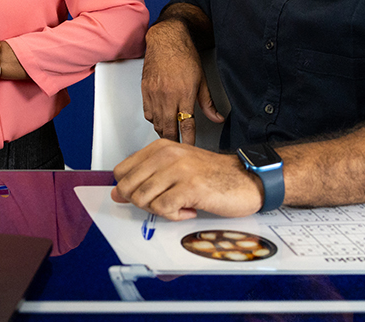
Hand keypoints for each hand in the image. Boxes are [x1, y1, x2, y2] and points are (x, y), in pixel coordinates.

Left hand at [110, 139, 262, 218]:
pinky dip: (175, 216)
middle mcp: (167, 154)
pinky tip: (189, 209)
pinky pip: (163, 209)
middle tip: (163, 203)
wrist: (247, 178)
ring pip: (143, 199)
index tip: (145, 195)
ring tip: (179, 205)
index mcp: (160, 147)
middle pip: (128, 187)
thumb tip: (118, 193)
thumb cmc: (213, 175)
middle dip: (141, 203)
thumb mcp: (175, 170)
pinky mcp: (190, 187)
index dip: (128, 189)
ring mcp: (178, 169)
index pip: (121, 171)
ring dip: (159, 210)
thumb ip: (146, 179)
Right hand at [141, 20, 220, 144]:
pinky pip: (147, 113)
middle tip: (178, 147)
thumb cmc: (184, 56)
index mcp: (184, 94)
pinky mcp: (145, 91)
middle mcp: (168, 96)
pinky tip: (159, 119)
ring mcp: (154, 94)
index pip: (186, 125)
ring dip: (163, 131)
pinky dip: (153, 119)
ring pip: (156, 123)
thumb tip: (217, 117)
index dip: (188, 140)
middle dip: (173, 140)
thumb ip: (208, 102)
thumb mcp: (202, 79)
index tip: (189, 148)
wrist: (166, 40)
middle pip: (168, 128)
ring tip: (170, 134)